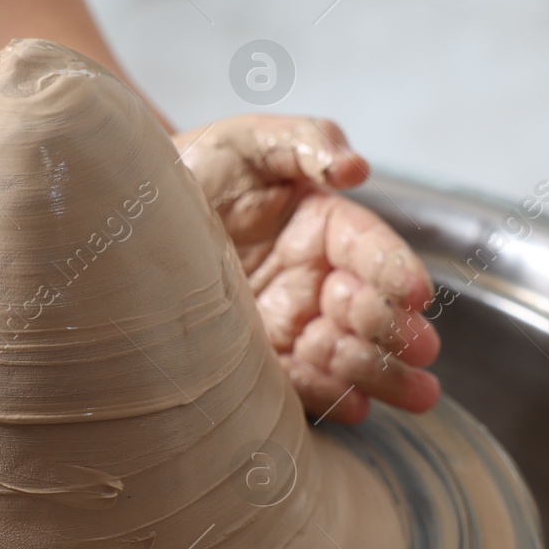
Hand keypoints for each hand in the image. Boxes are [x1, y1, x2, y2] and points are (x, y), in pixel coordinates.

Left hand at [176, 116, 440, 423]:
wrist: (128, 216)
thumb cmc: (193, 170)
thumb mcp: (244, 142)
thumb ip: (304, 141)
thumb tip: (354, 168)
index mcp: (322, 225)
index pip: (369, 248)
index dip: (395, 269)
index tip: (416, 292)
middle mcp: (314, 278)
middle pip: (367, 307)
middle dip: (398, 330)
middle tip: (420, 348)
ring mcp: (290, 323)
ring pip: (346, 352)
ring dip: (380, 371)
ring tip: (411, 390)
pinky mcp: (262, 362)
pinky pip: (301, 384)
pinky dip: (330, 397)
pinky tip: (354, 407)